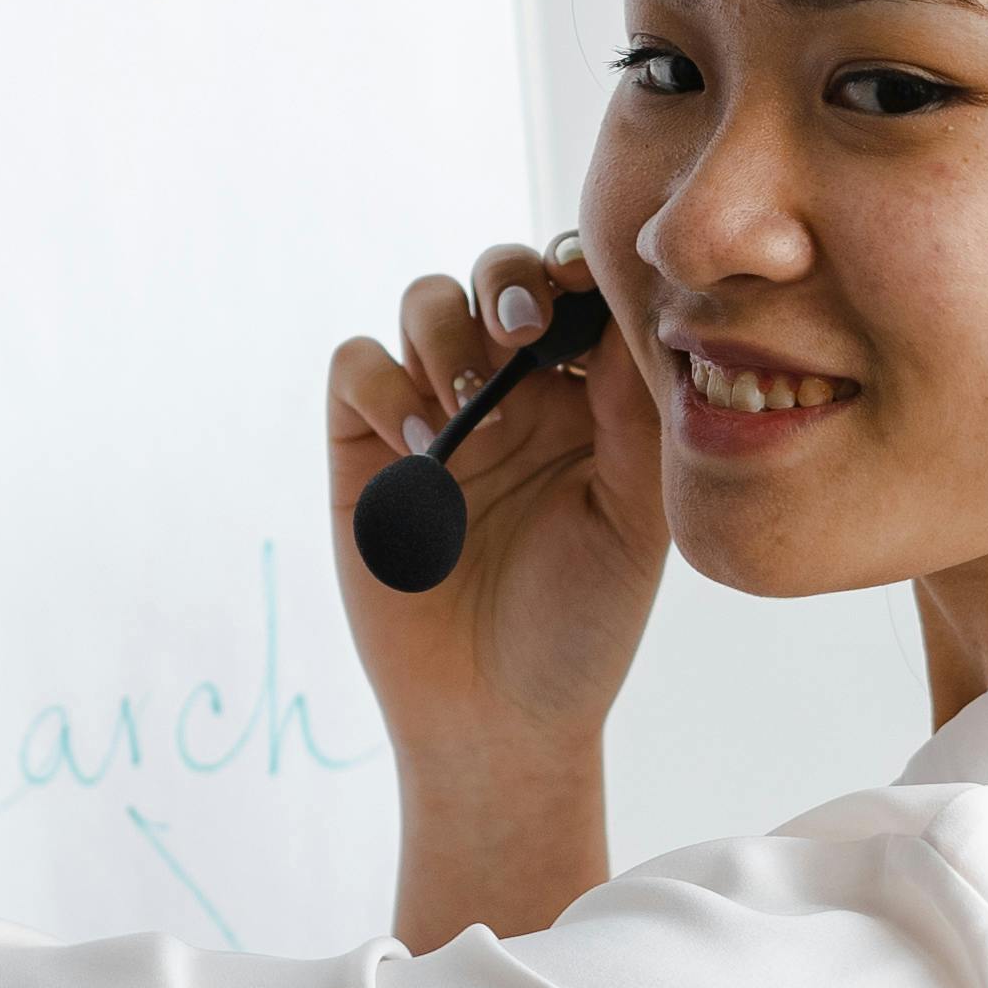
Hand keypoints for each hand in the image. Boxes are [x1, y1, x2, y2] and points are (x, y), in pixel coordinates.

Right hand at [329, 240, 664, 942]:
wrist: (498, 717)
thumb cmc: (580, 624)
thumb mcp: (631, 518)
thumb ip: (631, 414)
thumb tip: (624, 311)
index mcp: (586, 398)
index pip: (577, 296)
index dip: (577, 270)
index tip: (582, 288)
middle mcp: (510, 392)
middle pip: (497, 276)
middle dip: (508, 282)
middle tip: (523, 330)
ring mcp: (431, 413)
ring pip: (423, 303)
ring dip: (446, 331)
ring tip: (471, 408)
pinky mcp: (365, 450)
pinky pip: (356, 367)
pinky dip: (384, 383)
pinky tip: (423, 445)